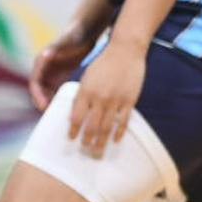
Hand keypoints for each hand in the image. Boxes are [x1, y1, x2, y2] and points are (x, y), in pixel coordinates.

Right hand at [30, 27, 97, 111]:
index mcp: (41, 63)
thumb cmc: (74, 36)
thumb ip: (56, 48)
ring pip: (49, 94)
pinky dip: (63, 100)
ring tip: (62, 115)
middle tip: (54, 116)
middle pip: (40, 92)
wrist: (84, 33)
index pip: (35, 84)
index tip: (43, 106)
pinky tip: (72, 108)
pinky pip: (59, 92)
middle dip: (45, 104)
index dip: (37, 96)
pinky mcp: (61, 77)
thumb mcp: (66, 42)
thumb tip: (45, 55)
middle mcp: (44, 70)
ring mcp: (52, 75)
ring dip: (54, 104)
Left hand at [70, 39, 145, 158]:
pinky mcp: (129, 100)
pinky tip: (116, 140)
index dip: (73, 130)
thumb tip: (76, 113)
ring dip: (101, 142)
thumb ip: (82, 95)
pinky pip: (123, 121)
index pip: (76, 117)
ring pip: (107, 127)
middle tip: (86, 151)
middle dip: (88, 142)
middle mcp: (99, 98)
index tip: (72, 139)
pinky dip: (119, 132)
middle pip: (92, 126)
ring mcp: (115, 100)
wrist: (125, 50)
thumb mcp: (87, 77)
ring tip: (98, 152)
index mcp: (86, 91)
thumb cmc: (104, 62)